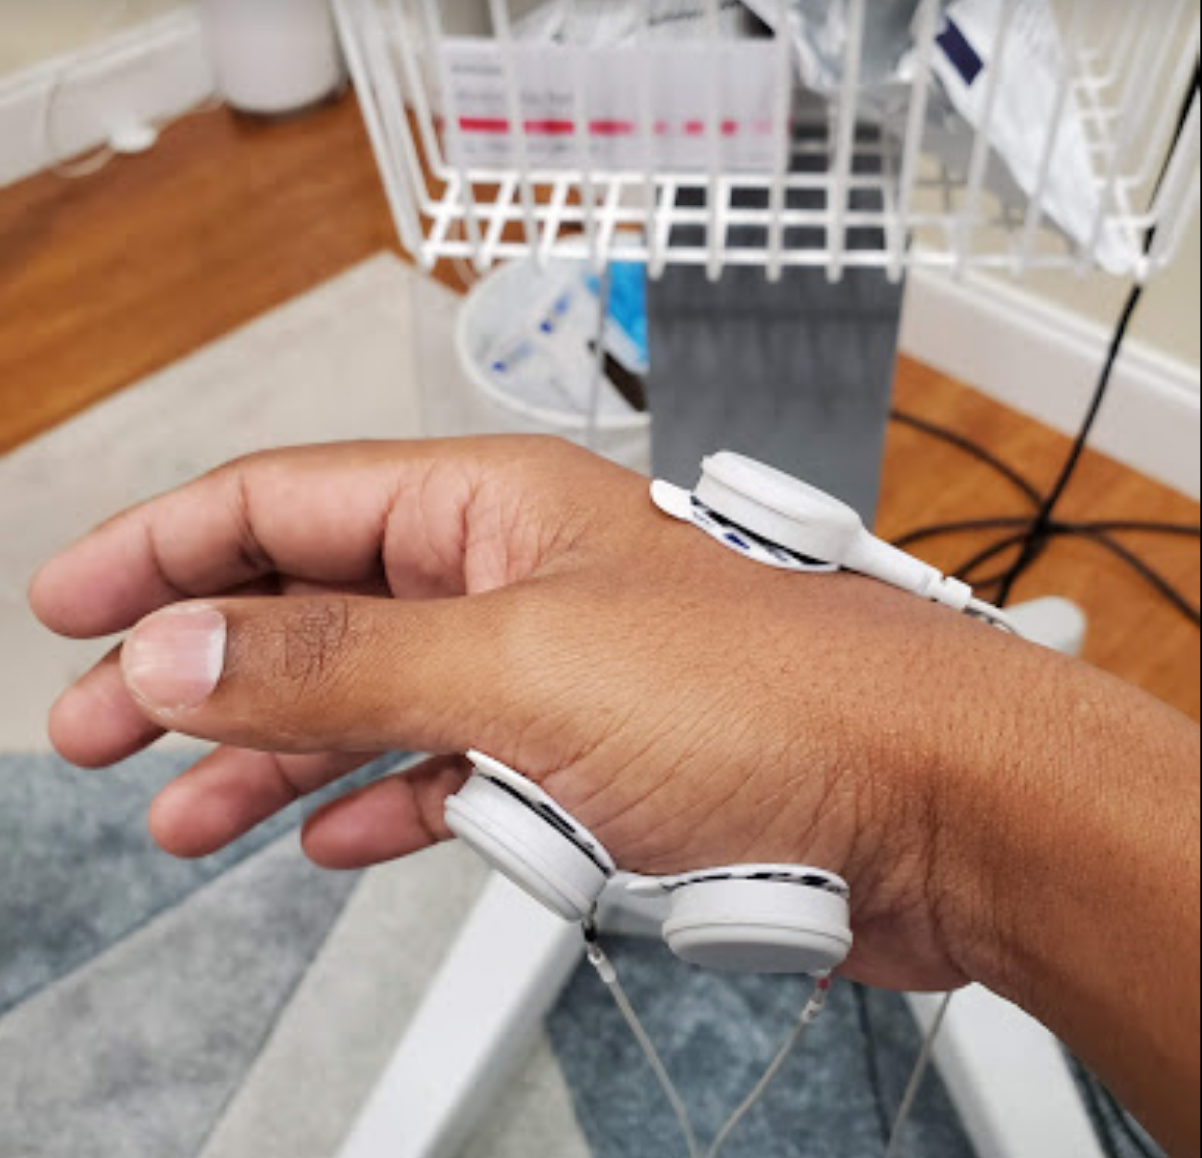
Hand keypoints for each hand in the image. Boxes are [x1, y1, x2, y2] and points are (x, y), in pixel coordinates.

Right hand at [31, 437, 1035, 992]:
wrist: (933, 808)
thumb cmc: (781, 706)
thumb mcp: (517, 670)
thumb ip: (339, 660)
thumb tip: (181, 649)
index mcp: (495, 511)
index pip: (288, 503)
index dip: (166, 548)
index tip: (71, 602)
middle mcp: (518, 579)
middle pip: (315, 604)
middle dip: (198, 662)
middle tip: (93, 722)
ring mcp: (551, 676)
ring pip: (372, 700)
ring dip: (272, 751)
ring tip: (185, 805)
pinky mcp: (589, 766)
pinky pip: (448, 773)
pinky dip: (381, 800)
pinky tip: (332, 830)